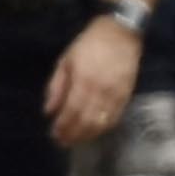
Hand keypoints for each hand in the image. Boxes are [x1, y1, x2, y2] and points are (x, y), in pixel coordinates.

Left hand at [43, 14, 140, 145]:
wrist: (121, 33)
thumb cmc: (89, 44)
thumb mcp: (66, 60)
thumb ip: (56, 86)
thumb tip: (49, 111)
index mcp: (83, 80)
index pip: (71, 112)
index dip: (62, 126)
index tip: (54, 135)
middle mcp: (100, 91)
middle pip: (85, 121)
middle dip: (72, 135)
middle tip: (63, 142)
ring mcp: (115, 95)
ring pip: (100, 123)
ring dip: (86, 135)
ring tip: (76, 141)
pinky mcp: (126, 96)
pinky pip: (114, 118)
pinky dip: (103, 128)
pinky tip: (94, 132)